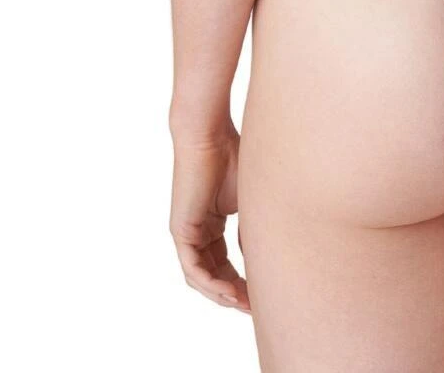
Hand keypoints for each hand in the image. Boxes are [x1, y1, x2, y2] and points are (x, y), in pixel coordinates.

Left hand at [170, 124, 249, 312]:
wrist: (211, 135)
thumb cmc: (234, 156)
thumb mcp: (250, 201)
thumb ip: (251, 230)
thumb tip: (259, 258)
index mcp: (211, 224)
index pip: (225, 264)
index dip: (243, 282)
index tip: (263, 294)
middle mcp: (197, 232)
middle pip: (214, 275)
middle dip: (235, 295)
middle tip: (256, 308)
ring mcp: (187, 233)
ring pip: (202, 278)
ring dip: (223, 295)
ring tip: (245, 305)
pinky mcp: (181, 232)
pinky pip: (193, 269)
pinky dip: (211, 284)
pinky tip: (229, 293)